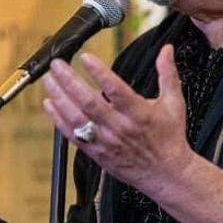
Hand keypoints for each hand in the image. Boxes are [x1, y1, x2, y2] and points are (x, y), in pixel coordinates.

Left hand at [41, 47, 195, 192]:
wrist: (164, 173)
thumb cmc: (168, 138)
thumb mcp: (174, 103)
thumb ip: (167, 74)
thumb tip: (166, 49)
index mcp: (138, 113)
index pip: (116, 90)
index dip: (99, 73)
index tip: (86, 57)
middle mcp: (120, 127)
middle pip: (89, 102)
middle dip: (70, 81)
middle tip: (58, 65)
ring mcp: (106, 141)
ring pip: (77, 118)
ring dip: (60, 98)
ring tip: (49, 80)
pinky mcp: (96, 152)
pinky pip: (73, 135)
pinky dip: (59, 120)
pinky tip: (50, 104)